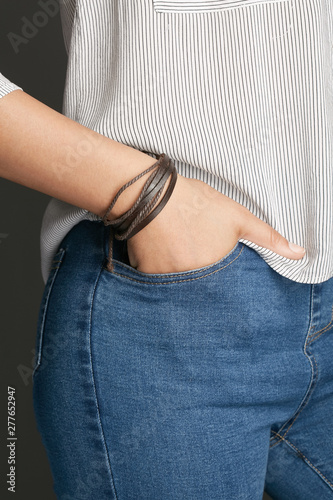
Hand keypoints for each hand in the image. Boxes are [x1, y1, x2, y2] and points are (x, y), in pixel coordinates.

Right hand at [127, 174, 304, 273]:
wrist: (152, 194)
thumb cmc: (196, 204)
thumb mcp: (238, 218)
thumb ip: (268, 238)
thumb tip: (299, 254)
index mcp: (216, 274)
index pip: (224, 291)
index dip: (220, 275)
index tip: (213, 260)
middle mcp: (191, 284)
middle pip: (201, 290)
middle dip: (201, 276)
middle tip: (193, 250)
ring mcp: (167, 281)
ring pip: (179, 286)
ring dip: (182, 274)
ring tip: (179, 249)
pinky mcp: (147, 275)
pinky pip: (158, 281)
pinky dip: (162, 270)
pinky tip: (163, 250)